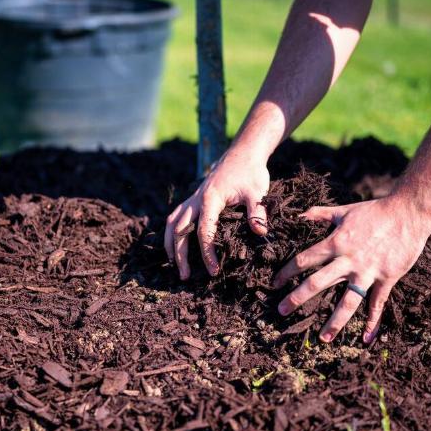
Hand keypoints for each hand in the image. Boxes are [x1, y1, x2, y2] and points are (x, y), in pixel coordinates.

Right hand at [165, 145, 269, 278]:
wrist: (243, 153)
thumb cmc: (251, 172)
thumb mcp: (257, 192)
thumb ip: (258, 212)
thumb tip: (260, 233)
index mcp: (210, 199)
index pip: (203, 231)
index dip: (207, 253)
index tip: (213, 270)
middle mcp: (196, 199)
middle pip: (179, 230)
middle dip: (180, 254)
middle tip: (185, 276)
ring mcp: (192, 198)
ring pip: (172, 223)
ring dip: (170, 245)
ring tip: (174, 265)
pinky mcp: (193, 199)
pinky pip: (175, 216)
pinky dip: (171, 232)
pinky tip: (174, 246)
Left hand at [273, 196, 430, 343]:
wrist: (408, 213)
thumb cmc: (375, 211)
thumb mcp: (344, 210)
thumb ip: (320, 214)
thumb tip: (299, 215)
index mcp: (335, 243)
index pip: (304, 260)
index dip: (286, 272)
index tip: (274, 283)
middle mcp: (348, 260)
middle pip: (317, 283)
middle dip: (297, 298)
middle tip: (282, 311)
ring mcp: (368, 272)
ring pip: (348, 301)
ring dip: (335, 321)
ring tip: (324, 338)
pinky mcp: (387, 278)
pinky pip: (377, 304)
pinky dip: (372, 322)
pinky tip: (366, 338)